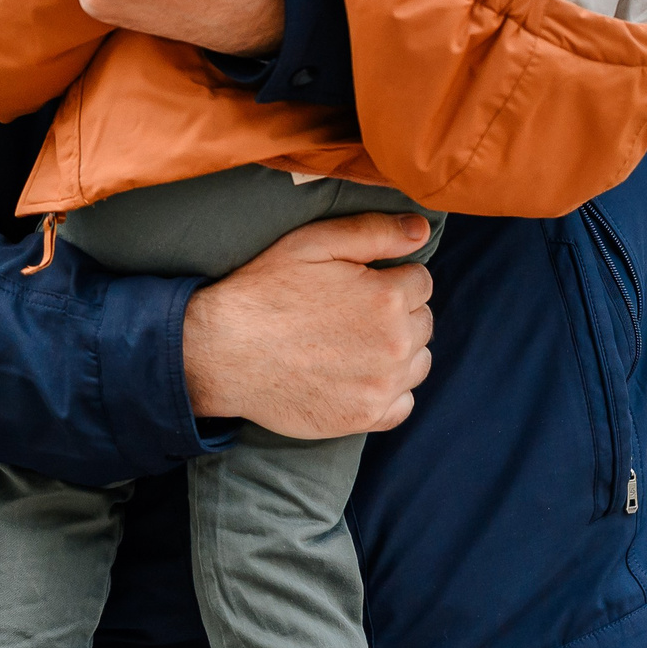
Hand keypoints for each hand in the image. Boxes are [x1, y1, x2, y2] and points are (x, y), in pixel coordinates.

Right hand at [182, 214, 435, 435]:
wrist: (222, 352)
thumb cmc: (264, 291)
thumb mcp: (312, 243)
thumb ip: (373, 232)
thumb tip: (422, 229)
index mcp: (386, 297)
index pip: (422, 280)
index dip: (391, 276)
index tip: (362, 282)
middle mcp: (394, 344)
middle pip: (424, 321)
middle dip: (398, 311)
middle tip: (353, 311)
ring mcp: (382, 386)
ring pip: (418, 362)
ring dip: (399, 350)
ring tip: (357, 342)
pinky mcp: (364, 418)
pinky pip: (403, 404)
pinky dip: (390, 391)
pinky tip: (360, 375)